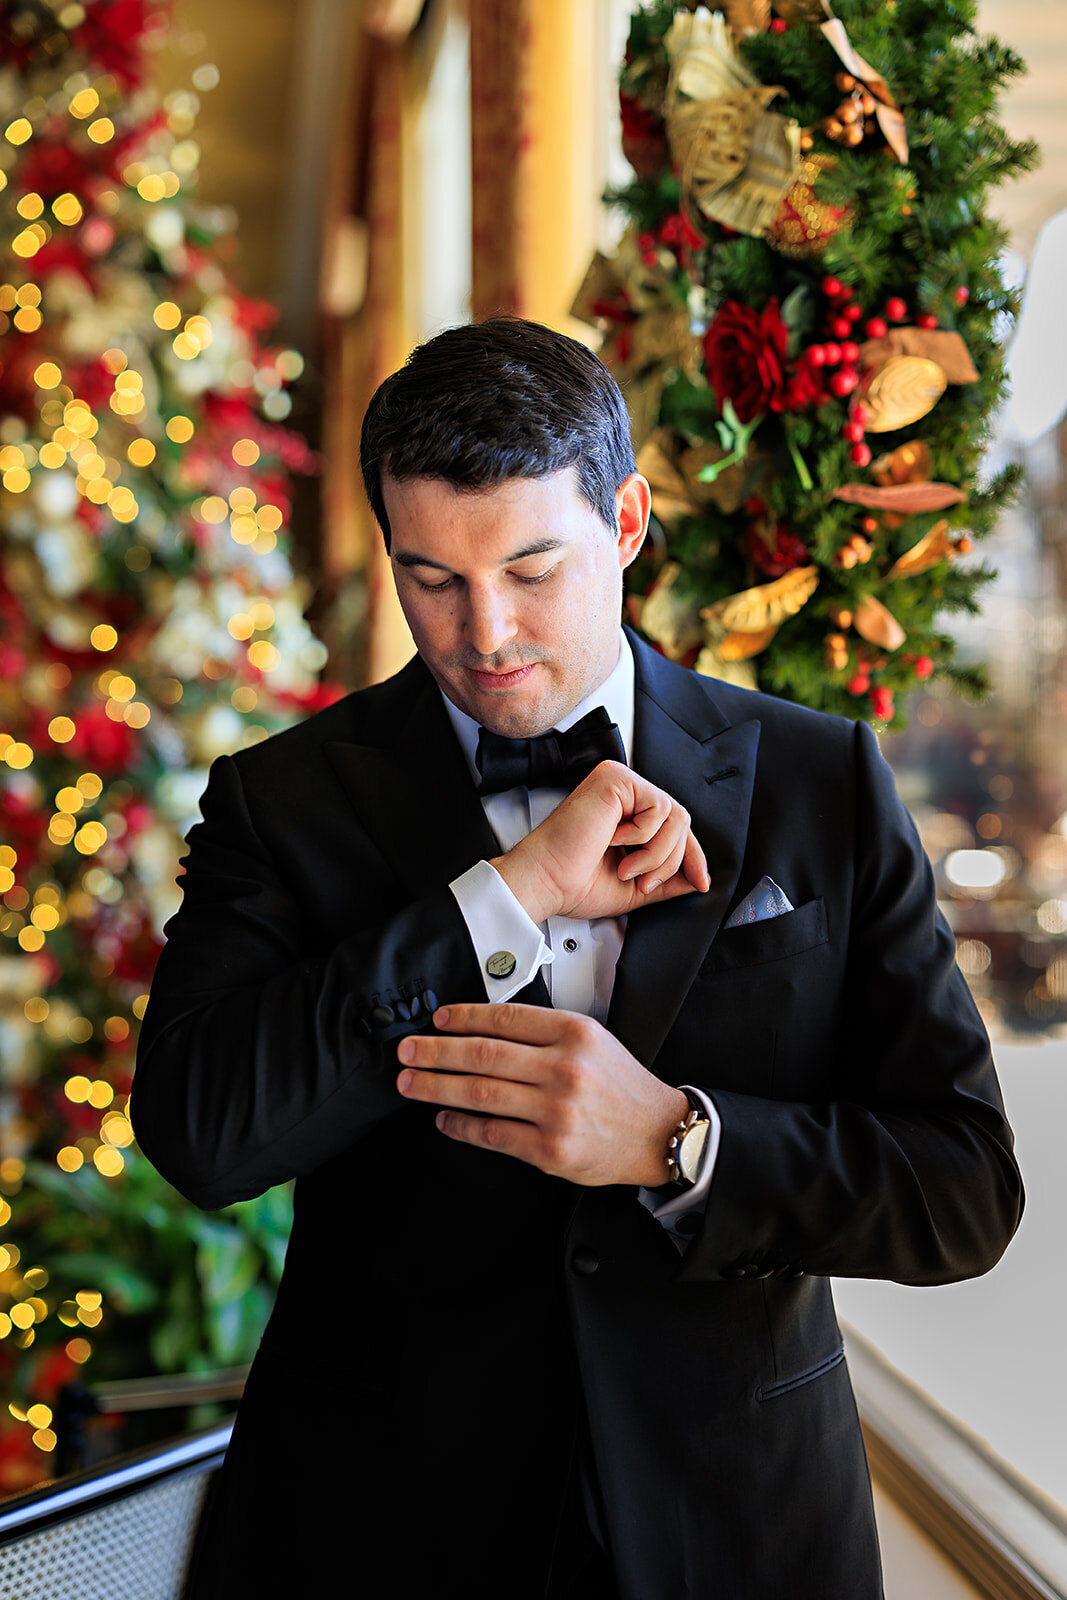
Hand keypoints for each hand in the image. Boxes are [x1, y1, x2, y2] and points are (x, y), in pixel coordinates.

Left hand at [396, 1002, 687, 1187]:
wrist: (658, 1133)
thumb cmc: (621, 1086)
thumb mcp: (593, 1040)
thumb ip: (545, 1032)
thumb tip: (484, 1028)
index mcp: (574, 1033)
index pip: (503, 1019)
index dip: (462, 1017)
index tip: (438, 1020)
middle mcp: (564, 1068)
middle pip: (482, 1054)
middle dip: (435, 1052)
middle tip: (407, 1050)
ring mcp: (556, 1110)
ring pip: (480, 1093)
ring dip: (436, 1086)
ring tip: (411, 1082)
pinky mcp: (550, 1148)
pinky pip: (493, 1134)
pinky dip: (461, 1126)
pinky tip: (444, 1119)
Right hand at [491, 760, 708, 923]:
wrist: (547, 881)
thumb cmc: (574, 882)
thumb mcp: (635, 887)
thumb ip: (668, 879)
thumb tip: (698, 877)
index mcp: (626, 813)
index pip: (674, 827)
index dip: (691, 855)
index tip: (700, 881)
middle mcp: (624, 793)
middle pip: (681, 820)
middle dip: (670, 861)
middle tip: (642, 882)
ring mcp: (619, 782)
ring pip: (676, 815)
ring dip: (656, 854)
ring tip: (625, 867)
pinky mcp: (615, 779)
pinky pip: (659, 808)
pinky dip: (643, 837)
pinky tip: (613, 841)